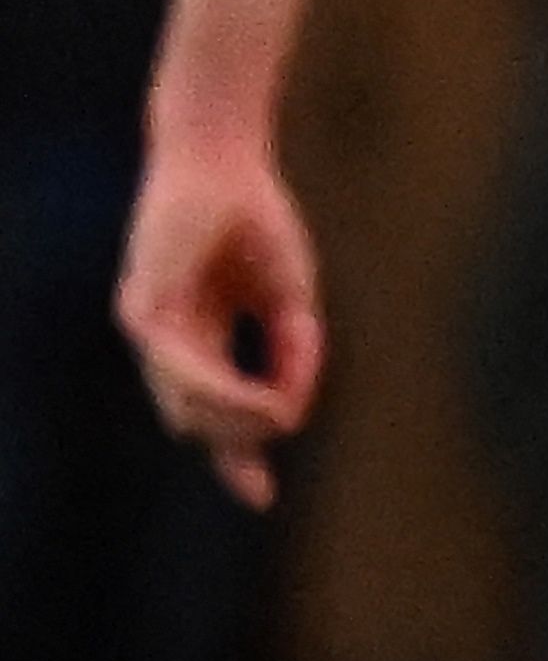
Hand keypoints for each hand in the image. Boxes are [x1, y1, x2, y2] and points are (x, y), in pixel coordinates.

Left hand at [118, 133, 321, 510]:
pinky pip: (179, 374)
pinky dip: (221, 391)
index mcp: (201, 339)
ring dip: (236, 419)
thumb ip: (292, 357)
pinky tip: (257, 398)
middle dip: (244, 439)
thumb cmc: (256, 220)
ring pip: (185, 411)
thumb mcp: (292, 299)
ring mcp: (149, 329)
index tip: (262, 499)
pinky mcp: (141, 311)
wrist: (224, 161)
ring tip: (280, 412)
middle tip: (285, 418)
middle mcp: (167, 342)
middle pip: (199, 423)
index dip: (238, 459)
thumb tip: (287, 414)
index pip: (213, 414)